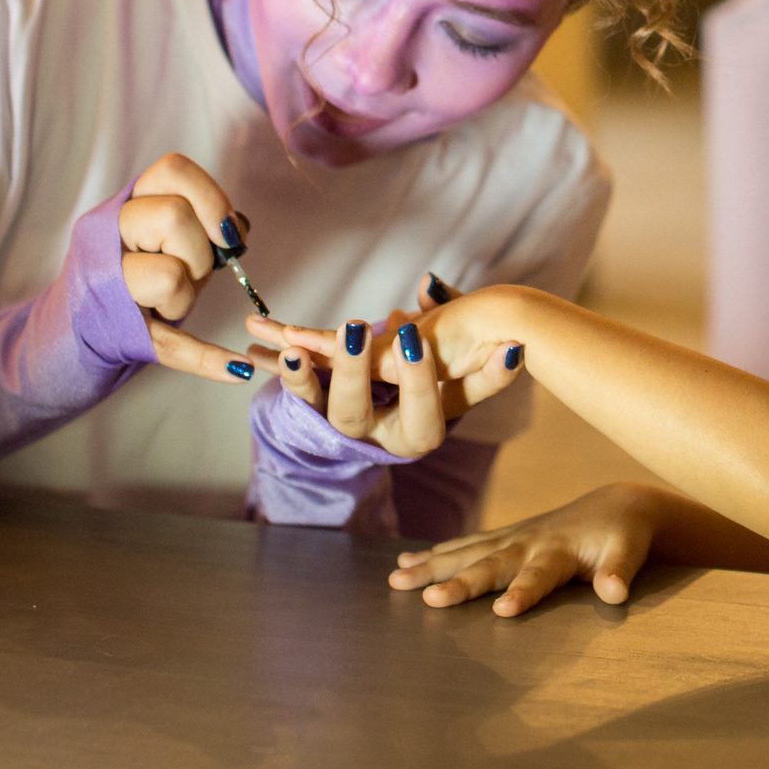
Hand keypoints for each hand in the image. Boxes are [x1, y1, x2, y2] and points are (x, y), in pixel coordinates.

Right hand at [119, 152, 259, 385]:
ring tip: (172, 300)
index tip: (225, 231)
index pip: (172, 171)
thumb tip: (238, 227)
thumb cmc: (132, 273)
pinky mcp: (118, 333)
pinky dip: (209, 360)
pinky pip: (171, 344)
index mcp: (123, 206)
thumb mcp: (159, 238)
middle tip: (192, 270)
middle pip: (173, 217)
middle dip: (200, 250)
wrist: (74, 328)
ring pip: (168, 276)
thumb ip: (198, 223)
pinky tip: (236, 370)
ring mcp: (105, 286)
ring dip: (187, 294)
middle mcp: (105, 237)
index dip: (210, 197)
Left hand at [245, 281, 523, 458]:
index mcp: (418, 435)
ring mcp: (341, 419)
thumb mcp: (469, 377)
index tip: (413, 334)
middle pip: (355, 414)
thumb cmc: (451, 376)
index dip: (418, 378)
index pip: (420, 413)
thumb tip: (512, 347)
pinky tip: (257, 339)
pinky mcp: (318, 399)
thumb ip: (489, 369)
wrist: (402, 398)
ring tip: (290, 350)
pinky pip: (295, 380)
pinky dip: (280, 362)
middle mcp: (375, 435)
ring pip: (315, 405)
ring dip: (300, 377)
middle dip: (350, 373)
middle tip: (353, 332)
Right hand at [390, 482, 667, 614]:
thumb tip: (615, 593)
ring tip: (397, 579)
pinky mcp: (505, 536)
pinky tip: (407, 563)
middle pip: (492, 564)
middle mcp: (530, 541)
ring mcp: (514, 536)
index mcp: (560, 550)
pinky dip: (436, 553)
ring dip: (432, 565)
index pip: (539, 575)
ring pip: (468, 552)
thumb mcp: (630, 552)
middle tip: (430, 600)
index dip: (523, 592)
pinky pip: (466, 545)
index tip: (503, 610)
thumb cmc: (623, 536)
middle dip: (461, 582)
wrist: (617, 505)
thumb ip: (620, 571)